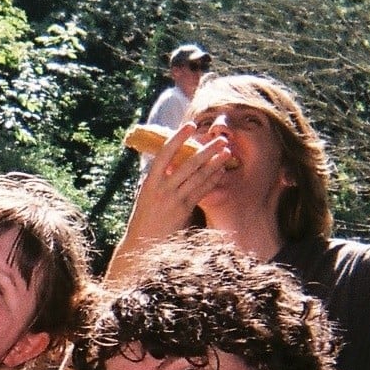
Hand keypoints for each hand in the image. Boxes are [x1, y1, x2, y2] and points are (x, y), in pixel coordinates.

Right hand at [125, 123, 233, 243]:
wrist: (142, 243)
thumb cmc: (145, 216)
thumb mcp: (147, 194)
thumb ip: (160, 179)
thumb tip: (172, 163)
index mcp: (150, 181)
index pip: (164, 154)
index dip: (177, 139)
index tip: (189, 126)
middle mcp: (162, 189)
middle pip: (188, 164)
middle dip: (206, 150)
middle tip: (221, 138)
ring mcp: (174, 200)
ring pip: (198, 177)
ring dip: (214, 163)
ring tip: (227, 153)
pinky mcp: (184, 211)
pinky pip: (201, 192)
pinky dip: (212, 180)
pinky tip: (221, 172)